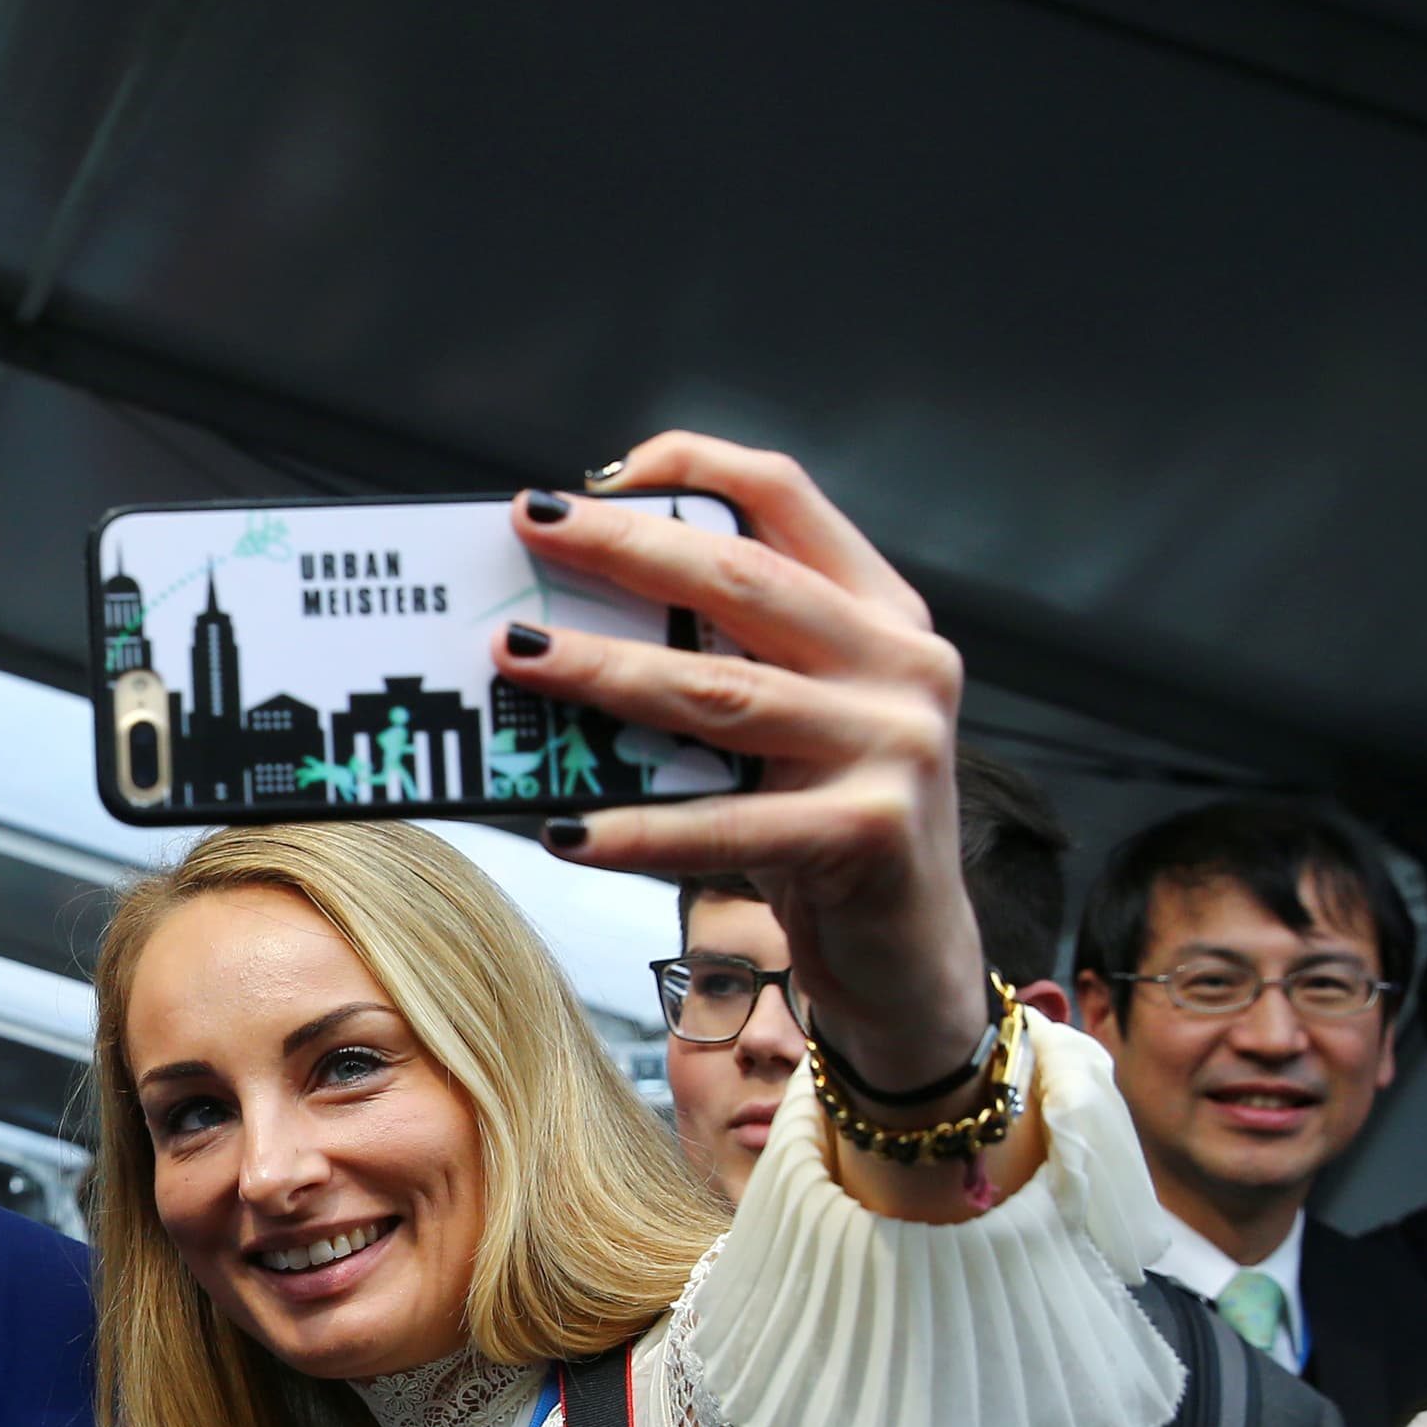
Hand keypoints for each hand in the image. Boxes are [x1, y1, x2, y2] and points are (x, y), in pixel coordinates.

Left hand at [501, 439, 983, 1106]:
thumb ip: (725, 661)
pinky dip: (636, 829)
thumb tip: (566, 623)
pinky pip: (723, 826)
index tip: (597, 478)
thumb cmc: (822, 827)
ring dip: (605, 670)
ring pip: (718, 693)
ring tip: (517, 657)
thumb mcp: (791, 725)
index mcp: (881, 612)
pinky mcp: (867, 833)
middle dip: (623, 548)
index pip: (786, 500)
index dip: (693, 470)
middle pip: (740, 579)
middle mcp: (900, 663)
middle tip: (529, 528)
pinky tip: (564, 828)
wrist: (910, 955)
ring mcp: (893, 746)